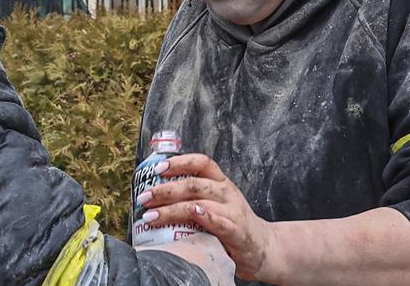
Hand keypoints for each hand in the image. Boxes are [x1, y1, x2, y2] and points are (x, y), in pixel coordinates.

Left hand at [139, 154, 278, 281]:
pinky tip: (193, 215)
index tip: (157, 169)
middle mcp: (227, 193)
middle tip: (144, 198)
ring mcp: (233, 211)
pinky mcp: (238, 232)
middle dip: (165, 190)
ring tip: (151, 216)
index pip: (201, 163)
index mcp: (220, 183)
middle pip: (194, 184)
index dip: (179, 162)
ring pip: (200, 203)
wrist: (265, 247)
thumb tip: (154, 195)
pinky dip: (206, 218)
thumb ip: (194, 197)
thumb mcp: (216, 203)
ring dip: (172, 209)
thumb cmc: (233, 225)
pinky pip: (221, 222)